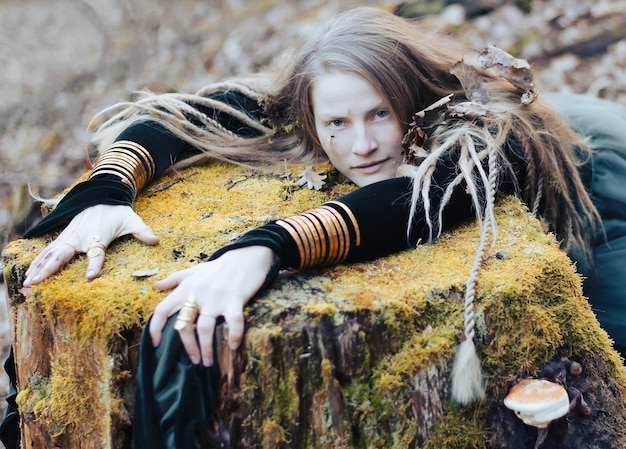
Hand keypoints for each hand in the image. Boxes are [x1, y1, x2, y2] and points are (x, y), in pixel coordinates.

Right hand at [23, 204, 158, 285]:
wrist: (102, 195)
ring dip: (38, 268)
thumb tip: (156, 240)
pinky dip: (37, 262)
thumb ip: (143, 231)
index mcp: (98, 236)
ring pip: (50, 254)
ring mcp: (69, 237)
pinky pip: (48, 251)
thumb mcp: (132, 220)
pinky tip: (29, 274)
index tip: (90, 277)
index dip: (94, 265)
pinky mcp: (64, 237)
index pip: (96, 254)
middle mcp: (80, 238)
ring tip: (27, 282)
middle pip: (61, 256)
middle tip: (35, 282)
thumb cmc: (118, 211)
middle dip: (48, 269)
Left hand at [149, 245, 274, 366]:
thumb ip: (175, 279)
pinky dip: (234, 336)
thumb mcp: (195, 270)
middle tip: (195, 361)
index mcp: (186, 287)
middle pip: (184, 326)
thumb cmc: (220, 266)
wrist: (248, 254)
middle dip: (188, 348)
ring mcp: (216, 297)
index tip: (157, 345)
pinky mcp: (235, 299)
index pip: (162, 310)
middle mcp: (197, 293)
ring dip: (206, 349)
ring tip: (208, 362)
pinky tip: (234, 346)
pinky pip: (233, 321)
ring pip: (205, 329)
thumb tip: (156, 286)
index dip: (155, 329)